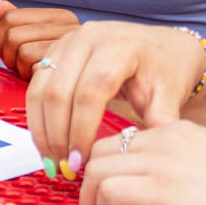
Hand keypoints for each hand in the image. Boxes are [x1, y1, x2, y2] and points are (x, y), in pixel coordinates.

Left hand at [0, 0, 81, 78]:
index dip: (1, 40)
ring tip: (33, 72)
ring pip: (22, 52)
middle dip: (9, 57)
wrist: (90, 94)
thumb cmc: (58, 68)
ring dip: (21, 69)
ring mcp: (72, 47)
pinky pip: (36, 69)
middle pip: (12, 35)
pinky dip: (33, 78)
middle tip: (21, 66)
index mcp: (60, 17)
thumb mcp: (35, 42)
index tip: (13, 52)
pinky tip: (43, 81)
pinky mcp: (72, 68)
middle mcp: (69, 27)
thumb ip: (16, 23)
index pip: (10, 17)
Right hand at [22, 20, 205, 174]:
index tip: (83, 161)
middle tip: (65, 166)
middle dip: (58, 136)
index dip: (81, 130)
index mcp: (118, 46)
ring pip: (39, 91)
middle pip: (58, 92)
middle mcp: (88, 38)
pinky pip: (35, 87)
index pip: (90, 91)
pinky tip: (47, 142)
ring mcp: (67, 42)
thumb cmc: (165, 69)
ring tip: (53, 159)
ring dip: (42, 130)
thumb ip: (159, 124)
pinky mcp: (54, 52)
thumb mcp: (170, 95)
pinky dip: (38, 119)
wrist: (162, 45)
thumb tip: (141, 153)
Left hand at [73, 117, 205, 204]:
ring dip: (94, 198)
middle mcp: (166, 139)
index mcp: (179, 132)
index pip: (121, 140)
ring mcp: (162, 162)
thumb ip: (176, 174)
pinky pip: (108, 192)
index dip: (108, 168)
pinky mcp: (161, 189)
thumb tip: (150, 199)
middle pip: (100, 150)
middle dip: (92, 181)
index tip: (110, 192)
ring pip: (97, 170)